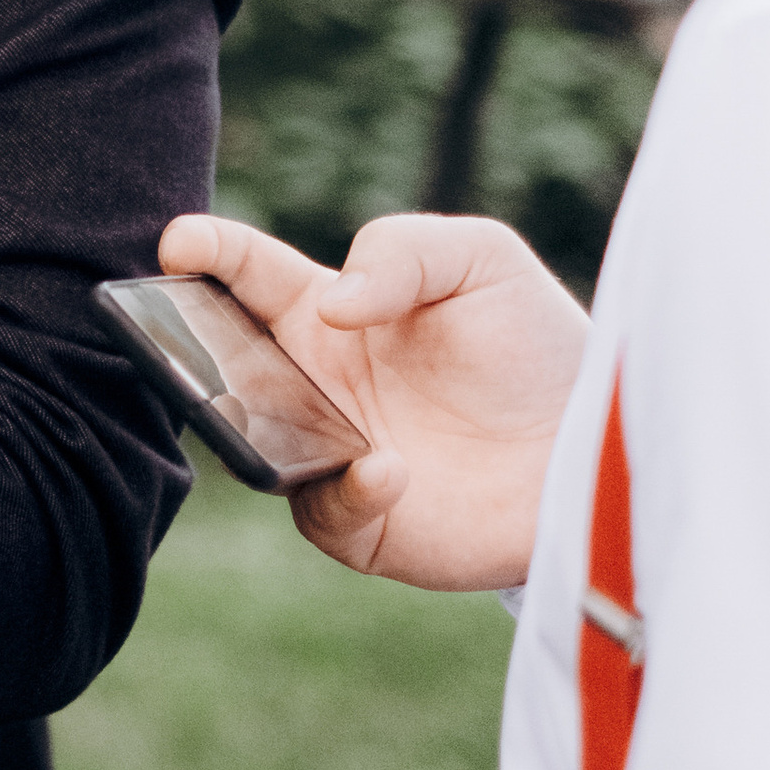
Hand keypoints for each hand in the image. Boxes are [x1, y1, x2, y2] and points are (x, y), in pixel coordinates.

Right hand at [159, 210, 585, 589]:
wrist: (599, 443)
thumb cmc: (535, 344)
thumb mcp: (480, 259)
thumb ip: (400, 252)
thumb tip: (332, 309)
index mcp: (328, 315)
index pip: (248, 276)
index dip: (208, 255)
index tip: (178, 243)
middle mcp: (315, 386)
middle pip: (222, 362)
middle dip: (183, 344)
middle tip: (170, 327)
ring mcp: (330, 457)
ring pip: (252, 444)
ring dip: (250, 424)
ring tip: (291, 405)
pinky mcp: (365, 526)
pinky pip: (324, 513)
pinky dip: (347, 491)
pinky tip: (389, 467)